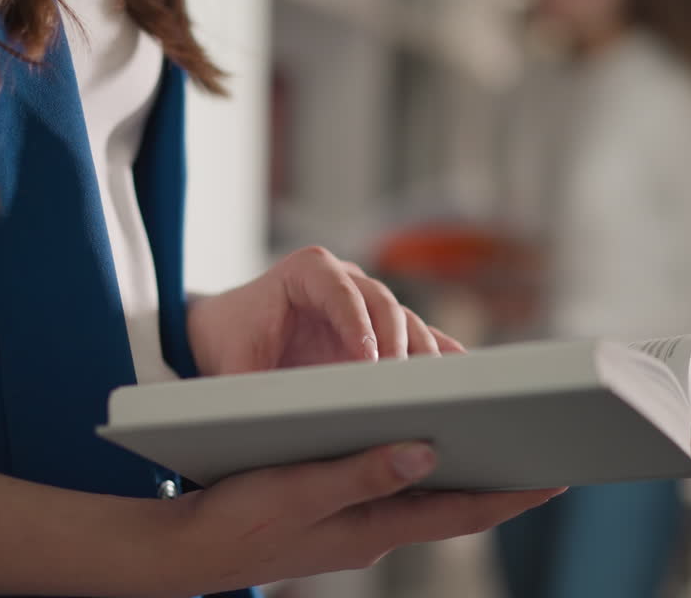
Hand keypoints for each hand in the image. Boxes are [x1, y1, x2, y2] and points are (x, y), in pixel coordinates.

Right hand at [162, 443, 562, 596]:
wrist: (185, 548)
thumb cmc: (235, 519)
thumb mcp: (298, 491)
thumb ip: (362, 473)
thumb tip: (427, 453)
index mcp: (372, 528)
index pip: (460, 514)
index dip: (511, 498)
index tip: (556, 480)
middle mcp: (372, 530)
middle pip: (451, 507)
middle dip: (498, 484)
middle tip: (541, 453)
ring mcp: (353, 525)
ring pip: (422, 499)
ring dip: (459, 476)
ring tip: (495, 443)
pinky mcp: (332, 513)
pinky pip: (390, 492)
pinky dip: (416, 472)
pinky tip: (418, 446)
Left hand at [187, 246, 465, 375]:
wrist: (232, 337)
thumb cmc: (234, 347)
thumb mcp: (237, 369)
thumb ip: (256, 388)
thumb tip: (281, 418)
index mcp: (306, 272)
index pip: (338, 289)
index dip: (355, 322)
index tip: (366, 360)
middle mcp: (345, 280)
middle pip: (382, 303)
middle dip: (394, 342)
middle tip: (399, 384)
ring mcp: (369, 303)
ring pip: (406, 320)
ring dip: (420, 355)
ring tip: (433, 393)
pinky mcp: (384, 331)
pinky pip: (418, 339)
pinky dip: (437, 358)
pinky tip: (458, 383)